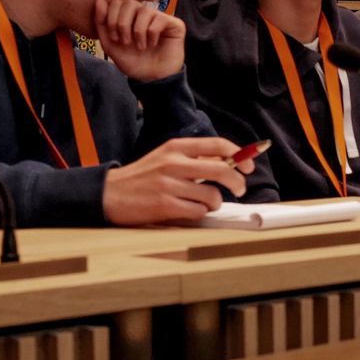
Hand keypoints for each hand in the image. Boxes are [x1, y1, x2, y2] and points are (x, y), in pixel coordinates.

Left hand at [94, 0, 185, 81]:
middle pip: (130, 3)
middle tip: (125, 42)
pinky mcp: (175, 25)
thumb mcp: (111, 45)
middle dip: (123, 23)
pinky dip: (152, 33)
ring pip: (145, 10)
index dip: (111, 19)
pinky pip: (159, 19)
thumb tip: (99, 1)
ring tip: (140, 47)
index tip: (115, 39)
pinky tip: (153, 44)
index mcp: (129, 17)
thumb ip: (102, 24)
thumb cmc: (134, 63)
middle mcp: (145, 15)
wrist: (152, 79)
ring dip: (138, 31)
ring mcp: (160, 18)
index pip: (117, 3)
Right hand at [103, 137, 256, 225]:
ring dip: (214, 203)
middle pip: (222, 170)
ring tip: (203, 203)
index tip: (249, 165)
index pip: (218, 145)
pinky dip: (199, 214)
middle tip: (240, 188)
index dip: (240, 155)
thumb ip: (195, 159)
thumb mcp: (167, 158)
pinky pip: (198, 212)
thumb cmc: (144, 177)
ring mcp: (169, 185)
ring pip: (212, 195)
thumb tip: (230, 163)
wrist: (109, 193)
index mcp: (176, 147)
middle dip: (237, 181)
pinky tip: (188, 211)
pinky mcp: (164, 205)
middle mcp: (174, 163)